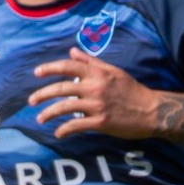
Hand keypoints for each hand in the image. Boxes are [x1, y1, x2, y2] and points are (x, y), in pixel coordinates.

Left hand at [29, 49, 159, 139]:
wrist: (152, 111)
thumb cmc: (133, 90)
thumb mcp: (113, 71)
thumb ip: (92, 62)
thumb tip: (73, 51)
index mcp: (97, 74)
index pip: (68, 66)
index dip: (50, 68)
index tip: (37, 72)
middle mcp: (94, 88)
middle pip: (60, 88)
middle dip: (42, 94)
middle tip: (31, 101)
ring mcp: (96, 106)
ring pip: (64, 108)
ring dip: (48, 113)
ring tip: (40, 118)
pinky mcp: (100, 123)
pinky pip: (76, 126)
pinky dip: (64, 130)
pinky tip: (58, 133)